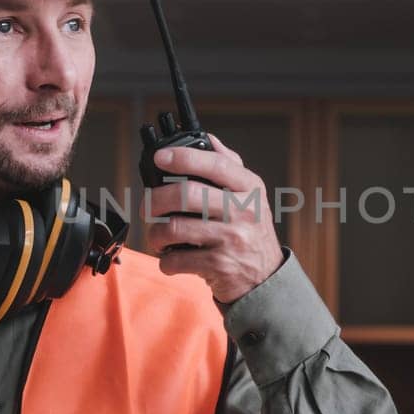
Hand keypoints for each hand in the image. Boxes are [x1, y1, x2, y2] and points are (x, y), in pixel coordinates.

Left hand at [143, 133, 285, 302]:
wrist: (265, 277)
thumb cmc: (250, 230)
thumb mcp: (250, 194)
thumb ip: (228, 165)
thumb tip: (205, 136)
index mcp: (249, 187)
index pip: (215, 164)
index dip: (183, 157)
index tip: (160, 157)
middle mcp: (243, 211)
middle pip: (187, 195)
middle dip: (156, 200)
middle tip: (148, 206)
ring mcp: (232, 239)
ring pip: (174, 228)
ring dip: (155, 233)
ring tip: (157, 235)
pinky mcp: (219, 266)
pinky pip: (176, 259)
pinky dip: (165, 260)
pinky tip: (169, 257)